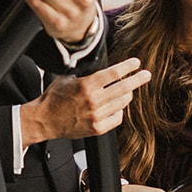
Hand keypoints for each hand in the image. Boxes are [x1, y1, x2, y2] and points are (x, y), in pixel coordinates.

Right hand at [19, 58, 149, 143]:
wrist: (45, 120)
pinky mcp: (97, 128)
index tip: (136, 63)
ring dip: (126, 95)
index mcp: (86, 86)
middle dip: (138, 79)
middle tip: (146, 75)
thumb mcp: (67, 78)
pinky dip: (118, 111)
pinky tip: (115, 107)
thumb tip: (98, 64)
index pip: (114, 73)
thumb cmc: (54, 98)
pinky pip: (117, 118)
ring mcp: (96, 116)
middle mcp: (93, 101)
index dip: (128, 67)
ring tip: (127, 91)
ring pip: (122, 103)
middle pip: (124, 88)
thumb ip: (84, 72)